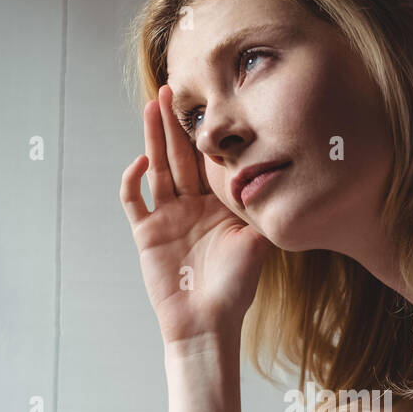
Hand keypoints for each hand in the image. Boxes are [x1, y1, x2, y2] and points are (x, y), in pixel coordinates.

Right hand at [120, 84, 272, 343]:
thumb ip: (260, 209)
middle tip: (171, 88)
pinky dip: (133, 179)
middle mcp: (191, 207)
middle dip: (174, 123)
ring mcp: (167, 217)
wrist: (208, 323)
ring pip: (157, 168)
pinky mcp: (146, 233)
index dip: (205, 134)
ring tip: (153, 106)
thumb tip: (279, 174)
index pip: (208, 162)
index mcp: (217, 206)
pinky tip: (141, 161)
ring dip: (153, 138)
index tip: (210, 102)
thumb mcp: (257, 243)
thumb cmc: (235, 289)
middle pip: (179, 156)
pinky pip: (134, 200)